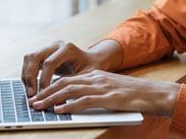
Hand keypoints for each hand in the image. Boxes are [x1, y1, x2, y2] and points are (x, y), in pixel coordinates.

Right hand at [21, 40, 121, 96]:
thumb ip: (72, 83)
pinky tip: (31, 87)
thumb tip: (56, 96)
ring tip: (30, 92)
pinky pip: (29, 61)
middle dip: (30, 76)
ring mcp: (48, 48)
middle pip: (35, 56)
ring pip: (29, 57)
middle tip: (31, 94)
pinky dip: (27, 74)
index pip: (49, 62)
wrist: (91, 61)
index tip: (43, 94)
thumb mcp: (87, 76)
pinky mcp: (43, 53)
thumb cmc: (91, 69)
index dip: (43, 79)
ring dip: (26, 75)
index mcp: (68, 48)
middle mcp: (56, 45)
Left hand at [28, 70, 180, 116]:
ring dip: (52, 99)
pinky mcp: (109, 97)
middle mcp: (96, 78)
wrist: (153, 93)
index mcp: (95, 75)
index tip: (38, 96)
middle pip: (64, 83)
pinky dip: (70, 106)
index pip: (67, 79)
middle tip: (32, 102)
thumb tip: (72, 102)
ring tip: (40, 106)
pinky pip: (85, 101)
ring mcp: (102, 87)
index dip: (50, 87)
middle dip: (45, 92)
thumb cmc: (132, 95)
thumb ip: (92, 93)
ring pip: (71, 90)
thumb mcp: (109, 90)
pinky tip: (61, 111)